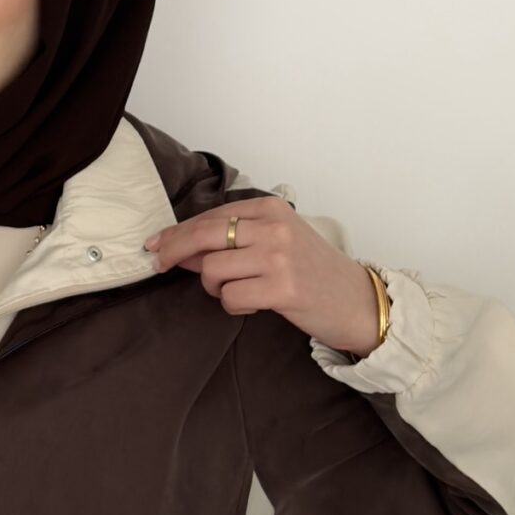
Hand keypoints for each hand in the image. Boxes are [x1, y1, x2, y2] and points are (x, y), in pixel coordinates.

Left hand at [143, 194, 380, 355]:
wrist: (357, 300)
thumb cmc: (314, 272)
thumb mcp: (277, 242)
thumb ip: (234, 241)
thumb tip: (183, 250)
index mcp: (271, 209)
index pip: (212, 216)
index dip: (178, 232)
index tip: (157, 243)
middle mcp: (274, 227)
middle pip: (204, 235)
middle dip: (174, 250)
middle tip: (157, 264)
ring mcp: (278, 257)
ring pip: (212, 270)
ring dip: (215, 288)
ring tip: (238, 292)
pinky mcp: (281, 288)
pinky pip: (230, 297)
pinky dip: (233, 305)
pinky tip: (254, 304)